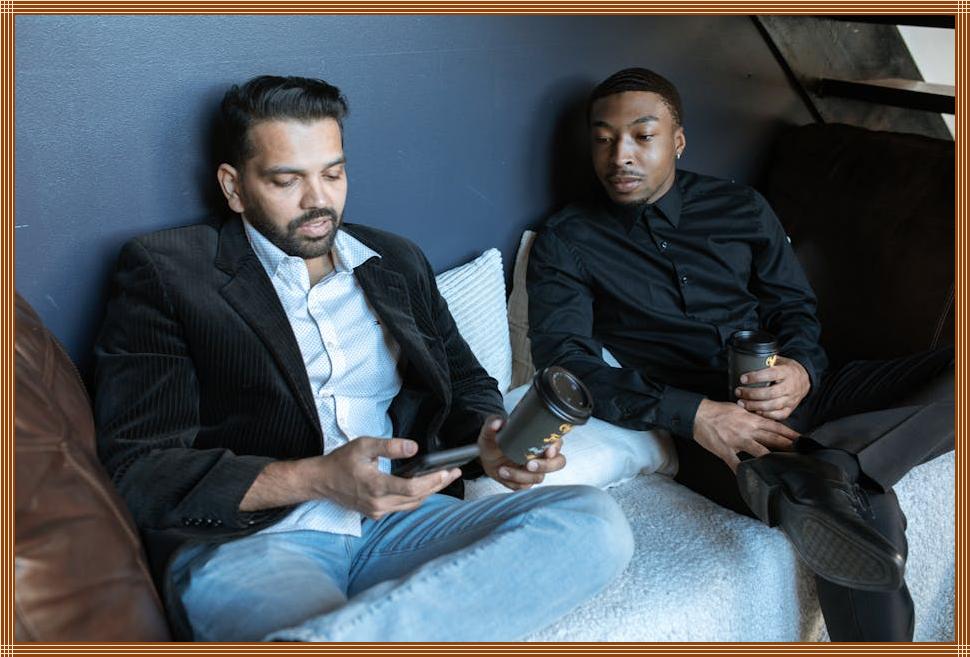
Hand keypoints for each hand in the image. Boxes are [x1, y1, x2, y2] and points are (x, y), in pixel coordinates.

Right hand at [312, 437, 460, 519]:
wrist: (322, 481)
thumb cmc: (342, 461)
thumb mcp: (364, 445)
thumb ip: (390, 446)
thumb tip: (414, 448)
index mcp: (376, 486)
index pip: (412, 488)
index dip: (432, 481)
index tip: (447, 471)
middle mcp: (378, 504)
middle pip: (417, 497)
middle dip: (438, 485)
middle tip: (455, 473)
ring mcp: (378, 512)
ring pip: (412, 505)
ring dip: (430, 492)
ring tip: (445, 479)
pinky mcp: (376, 514)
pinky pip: (403, 507)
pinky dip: (416, 498)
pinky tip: (425, 487)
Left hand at [478, 415, 566, 490]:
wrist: (486, 457)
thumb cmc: (494, 441)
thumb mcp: (490, 430)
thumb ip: (493, 423)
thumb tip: (498, 422)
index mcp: (539, 439)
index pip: (557, 442)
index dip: (556, 447)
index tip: (548, 451)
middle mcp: (541, 454)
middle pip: (558, 463)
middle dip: (545, 466)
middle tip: (529, 464)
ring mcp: (536, 470)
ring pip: (539, 477)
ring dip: (521, 475)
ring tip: (503, 469)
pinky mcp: (526, 481)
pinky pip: (526, 486)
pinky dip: (514, 482)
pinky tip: (503, 474)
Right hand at [692, 399, 799, 471]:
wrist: (698, 414)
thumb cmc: (718, 411)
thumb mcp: (739, 409)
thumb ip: (752, 417)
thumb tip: (764, 423)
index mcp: (752, 420)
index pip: (776, 427)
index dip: (790, 434)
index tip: (802, 440)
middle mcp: (748, 430)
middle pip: (773, 439)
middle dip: (789, 447)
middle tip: (802, 455)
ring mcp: (737, 441)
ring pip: (760, 452)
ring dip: (773, 460)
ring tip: (785, 468)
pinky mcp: (726, 450)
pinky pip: (736, 464)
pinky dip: (743, 472)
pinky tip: (750, 479)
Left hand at [735, 356, 810, 419]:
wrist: (805, 379)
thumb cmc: (787, 370)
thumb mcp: (780, 361)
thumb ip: (766, 361)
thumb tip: (748, 359)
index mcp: (787, 372)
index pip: (771, 374)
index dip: (755, 377)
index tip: (742, 378)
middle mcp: (790, 387)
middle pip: (770, 393)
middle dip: (751, 394)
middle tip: (738, 392)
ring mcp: (791, 399)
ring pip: (773, 405)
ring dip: (755, 406)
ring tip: (742, 403)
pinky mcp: (790, 409)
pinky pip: (778, 415)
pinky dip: (765, 415)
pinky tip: (754, 411)